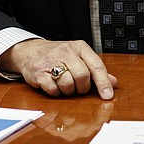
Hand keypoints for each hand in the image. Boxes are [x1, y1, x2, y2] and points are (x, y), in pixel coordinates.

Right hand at [0, 39, 117, 99]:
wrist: (30, 51)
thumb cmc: (58, 56)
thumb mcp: (79, 57)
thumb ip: (96, 70)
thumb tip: (113, 83)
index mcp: (79, 47)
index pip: (96, 65)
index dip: (103, 83)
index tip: (107, 96)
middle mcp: (66, 52)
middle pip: (83, 76)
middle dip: (82, 88)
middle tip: (78, 87)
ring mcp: (52, 61)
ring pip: (68, 84)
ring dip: (68, 90)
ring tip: (64, 85)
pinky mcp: (39, 73)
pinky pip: (53, 89)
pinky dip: (55, 92)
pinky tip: (54, 85)